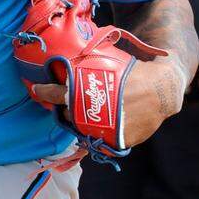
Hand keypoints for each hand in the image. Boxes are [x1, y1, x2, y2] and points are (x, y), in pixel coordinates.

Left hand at [31, 56, 185, 147]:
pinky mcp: (121, 140)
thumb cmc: (131, 71)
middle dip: (66, 109)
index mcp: (92, 90)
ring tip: (85, 112)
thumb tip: (61, 58)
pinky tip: (100, 121)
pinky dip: (98, 130)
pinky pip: (102, 138)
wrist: (162, 88)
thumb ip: (86, 64)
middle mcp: (99, 112)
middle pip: (70, 115)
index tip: (36, 90)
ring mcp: (110, 128)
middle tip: (67, 102)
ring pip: (84, 130)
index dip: (45, 92)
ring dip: (80, 122)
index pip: (59, 94)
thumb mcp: (107, 61)